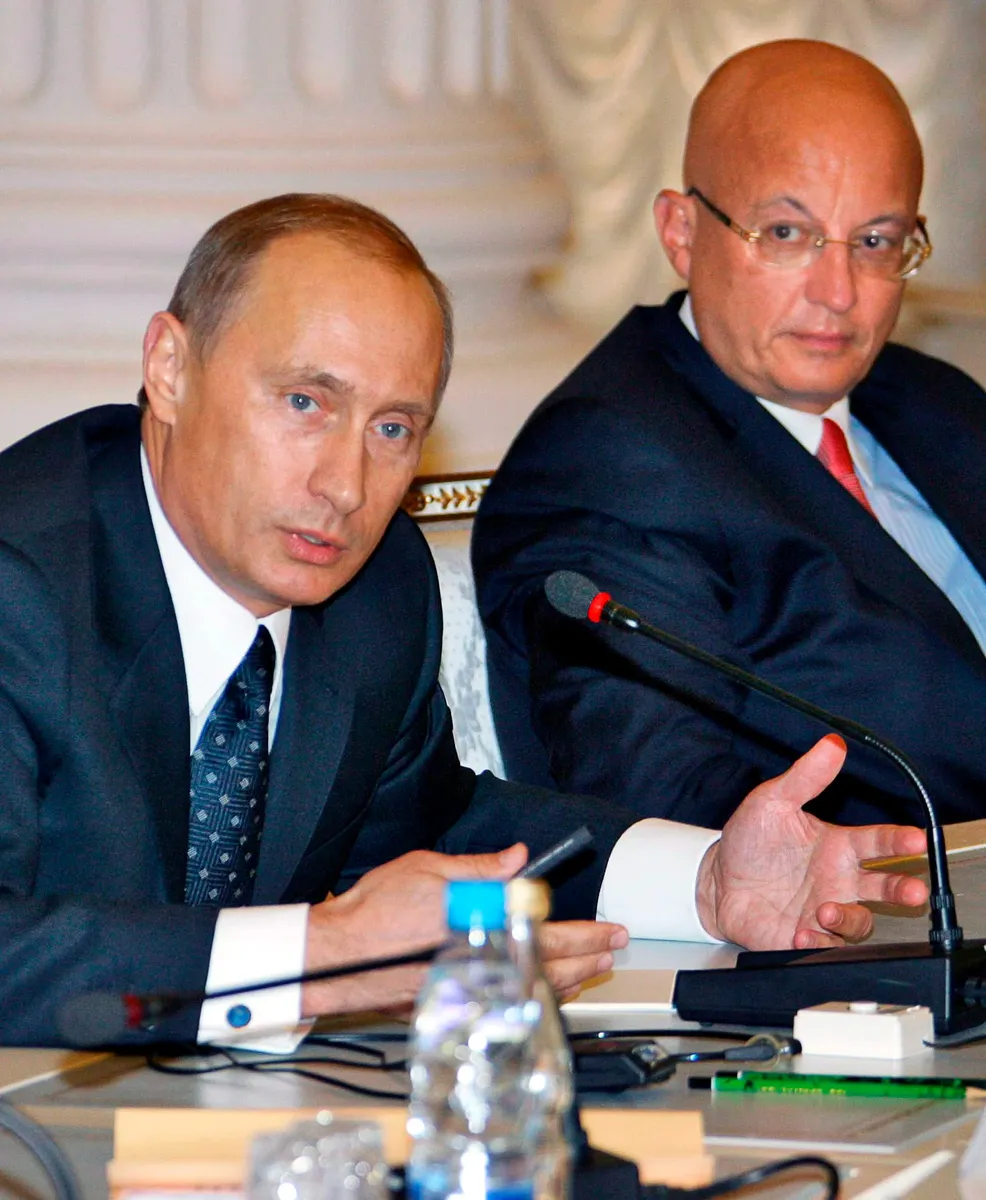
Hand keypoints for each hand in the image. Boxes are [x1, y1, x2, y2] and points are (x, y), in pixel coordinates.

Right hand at [301, 845, 626, 1015]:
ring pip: (532, 988)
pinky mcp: (455, 1001)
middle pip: (548, 964)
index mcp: (478, 922)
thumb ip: (480, 868)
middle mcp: (478, 958)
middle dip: (589, 956)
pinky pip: (510, 999)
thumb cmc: (374, 910)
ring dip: (570, 978)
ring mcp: (468, 985)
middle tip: (615, 948)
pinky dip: (536, 993)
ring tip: (594, 969)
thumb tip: (518, 858)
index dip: (585, 932)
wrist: (336, 953)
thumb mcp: (428, 868)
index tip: (609, 929)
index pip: (546, 929)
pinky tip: (547, 987)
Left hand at [695, 734, 928, 949]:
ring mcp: (824, 911)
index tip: (916, 839)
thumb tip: (831, 746)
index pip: (878, 841)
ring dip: (849, 918)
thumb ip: (805, 777)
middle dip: (903, 890)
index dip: (900, 840)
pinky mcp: (804, 937)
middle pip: (884, 888)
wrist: (717, 880)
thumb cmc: (750, 841)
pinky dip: (820, 942)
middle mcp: (838, 880)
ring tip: (825, 909)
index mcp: (838, 846)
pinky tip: (803, 932)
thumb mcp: (773, 801)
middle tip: (912, 891)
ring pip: (858, 922)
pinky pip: (824, 946)